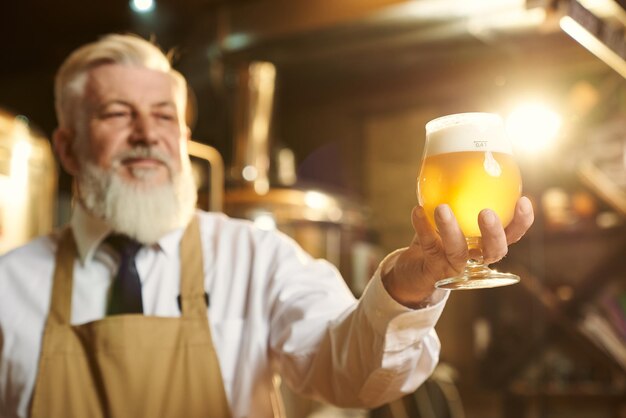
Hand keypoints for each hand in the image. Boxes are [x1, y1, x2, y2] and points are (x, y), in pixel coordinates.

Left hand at [381, 196, 533, 307]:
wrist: (416, 265)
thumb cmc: (441, 232)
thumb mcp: (456, 212)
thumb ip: (463, 193)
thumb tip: (465, 154)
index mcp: (488, 241)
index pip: (513, 233)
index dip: (522, 221)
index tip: (524, 200)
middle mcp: (476, 256)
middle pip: (495, 250)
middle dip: (494, 233)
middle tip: (486, 213)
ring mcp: (454, 264)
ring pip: (458, 251)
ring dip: (451, 229)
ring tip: (443, 208)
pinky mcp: (432, 267)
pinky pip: (428, 245)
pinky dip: (422, 226)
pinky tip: (417, 210)